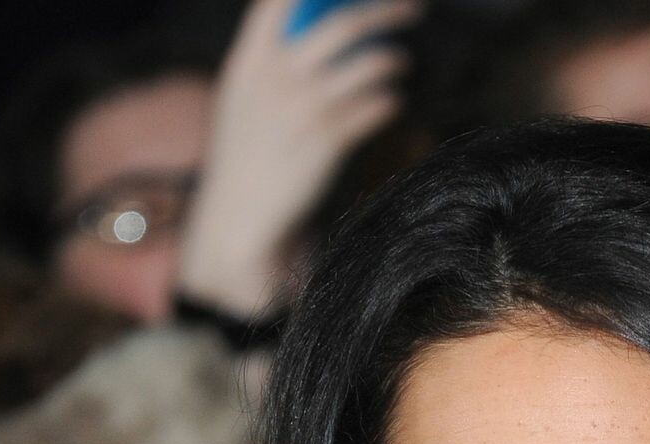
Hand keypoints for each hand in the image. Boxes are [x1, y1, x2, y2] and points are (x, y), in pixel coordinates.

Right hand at [178, 0, 422, 317]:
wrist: (239, 217)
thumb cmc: (243, 159)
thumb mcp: (241, 98)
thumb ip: (270, 62)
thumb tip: (314, 34)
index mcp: (250, 60)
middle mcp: (278, 77)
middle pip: (341, 22)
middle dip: (383, 9)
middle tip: (410, 8)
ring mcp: (304, 108)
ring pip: (367, 64)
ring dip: (391, 59)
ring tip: (400, 62)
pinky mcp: (328, 141)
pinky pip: (373, 108)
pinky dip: (388, 101)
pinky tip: (391, 102)